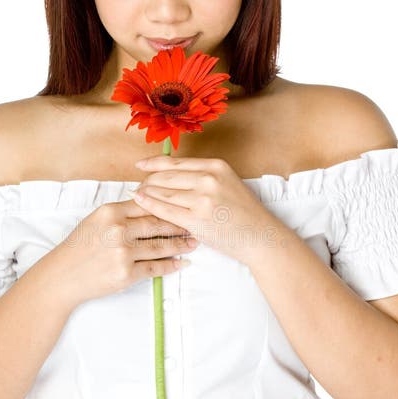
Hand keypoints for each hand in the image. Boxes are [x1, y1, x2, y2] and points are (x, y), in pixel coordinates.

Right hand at [53, 200, 198, 303]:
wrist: (62, 276)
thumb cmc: (79, 247)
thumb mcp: (95, 220)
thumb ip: (121, 211)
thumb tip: (149, 202)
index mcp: (110, 212)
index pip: (146, 203)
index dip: (167, 203)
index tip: (183, 203)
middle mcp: (118, 230)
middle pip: (157, 224)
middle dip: (180, 224)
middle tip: (197, 223)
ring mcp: (123, 252)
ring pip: (160, 246)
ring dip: (181, 245)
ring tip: (194, 243)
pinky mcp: (126, 273)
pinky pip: (155, 268)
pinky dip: (171, 266)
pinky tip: (182, 263)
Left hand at [133, 156, 280, 264]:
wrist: (260, 236)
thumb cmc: (243, 213)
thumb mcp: (227, 183)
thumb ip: (202, 176)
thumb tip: (170, 174)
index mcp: (216, 165)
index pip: (176, 162)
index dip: (154, 163)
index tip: (141, 165)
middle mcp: (209, 178)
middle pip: (166, 176)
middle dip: (148, 181)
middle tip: (138, 186)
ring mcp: (203, 199)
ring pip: (163, 192)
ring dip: (146, 193)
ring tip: (136, 195)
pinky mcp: (197, 219)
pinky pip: (165, 210)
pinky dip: (149, 205)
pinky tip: (140, 202)